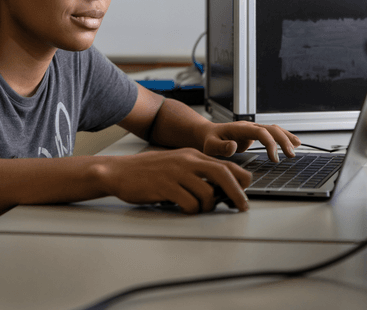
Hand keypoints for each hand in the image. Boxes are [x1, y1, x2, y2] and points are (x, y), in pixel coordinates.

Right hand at [95, 148, 250, 213]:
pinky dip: (191, 210)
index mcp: (192, 155)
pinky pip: (189, 203)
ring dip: (208, 206)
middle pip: (223, 175)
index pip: (224, 164)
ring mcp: (177, 173)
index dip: (240, 178)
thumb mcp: (177, 164)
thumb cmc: (149, 171)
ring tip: (198, 208)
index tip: (246, 191)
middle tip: (243, 207)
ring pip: (207, 193)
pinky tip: (184, 209)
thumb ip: (197, 172)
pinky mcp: (166, 187)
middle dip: (237, 194)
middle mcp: (187, 161)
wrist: (120, 171)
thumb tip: (221, 188)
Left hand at [201, 121, 301, 162]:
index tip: (274, 158)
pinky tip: (292, 143)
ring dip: (286, 138)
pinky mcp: (255, 134)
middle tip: (290, 155)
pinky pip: (272, 134)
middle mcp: (249, 126)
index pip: (260, 132)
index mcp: (240, 128)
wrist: (208, 135)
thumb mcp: (210, 146)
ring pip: (274, 129)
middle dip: (283, 141)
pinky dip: (284, 137)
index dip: (270, 143)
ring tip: (297, 147)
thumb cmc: (209, 141)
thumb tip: (233, 146)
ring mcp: (253, 129)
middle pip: (271, 129)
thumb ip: (220, 147)